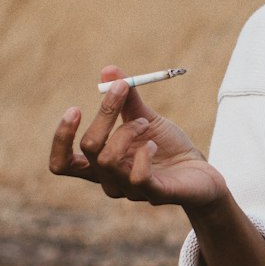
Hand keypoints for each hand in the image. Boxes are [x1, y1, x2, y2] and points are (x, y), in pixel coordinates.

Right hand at [49, 63, 226, 210]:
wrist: (202, 173)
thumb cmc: (168, 148)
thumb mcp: (146, 118)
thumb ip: (126, 99)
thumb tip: (109, 70)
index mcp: (100, 164)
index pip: (63, 163)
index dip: (61, 138)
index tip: (75, 108)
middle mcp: (110, 180)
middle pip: (89, 148)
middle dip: (104, 114)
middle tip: (124, 92)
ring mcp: (130, 190)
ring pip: (109, 160)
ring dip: (127, 131)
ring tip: (146, 123)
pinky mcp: (155, 195)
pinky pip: (137, 176)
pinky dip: (143, 154)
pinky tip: (154, 145)